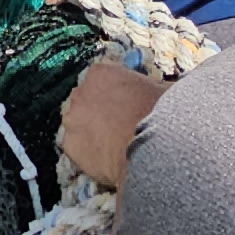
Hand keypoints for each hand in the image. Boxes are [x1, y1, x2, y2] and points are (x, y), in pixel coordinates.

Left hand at [59, 62, 167, 191]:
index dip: (113, 95)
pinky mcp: (70, 145)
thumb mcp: (161, 89)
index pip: (100, 80)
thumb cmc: (159, 111)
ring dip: (91, 134)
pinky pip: (77, 150)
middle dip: (97, 113)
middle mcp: (80, 93)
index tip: (124, 106)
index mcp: (100, 73)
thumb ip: (152, 87)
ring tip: (112, 148)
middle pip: (85, 102)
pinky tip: (105, 161)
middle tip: (117, 128)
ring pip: (78, 126)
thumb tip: (164, 89)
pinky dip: (88, 155)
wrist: (151, 144)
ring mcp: (72, 119)